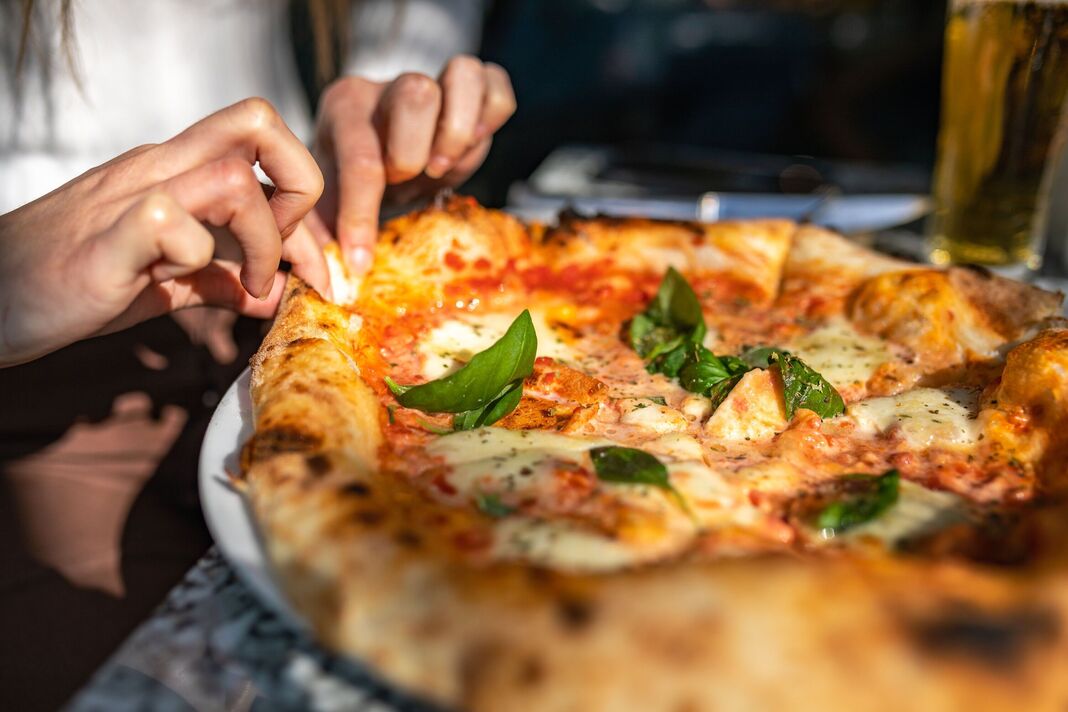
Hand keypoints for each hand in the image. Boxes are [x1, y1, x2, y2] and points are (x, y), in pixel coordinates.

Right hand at [0, 98, 326, 366]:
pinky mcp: (106, 239)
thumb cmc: (75, 283)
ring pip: (234, 177)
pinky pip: (170, 222)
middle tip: (288, 254)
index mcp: (176, 171)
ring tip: (248, 283)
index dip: (303, 193)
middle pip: (259, 122)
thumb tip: (278, 292)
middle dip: (303, 186)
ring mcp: (132, 198)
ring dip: (263, 238)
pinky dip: (195, 257)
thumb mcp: (164, 283)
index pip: (263, 138)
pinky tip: (178, 280)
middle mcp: (159, 169)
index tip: (302, 262)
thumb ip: (220, 282)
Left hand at [314, 55, 515, 270]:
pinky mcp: (470, 86)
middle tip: (411, 183)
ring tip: (444, 166)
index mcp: (344, 109)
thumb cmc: (350, 186)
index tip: (362, 262)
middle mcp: (387, 86)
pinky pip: (495, 83)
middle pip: (416, 94)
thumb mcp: (323, 208)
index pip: (359, 158)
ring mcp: (433, 80)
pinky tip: (472, 147)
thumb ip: (316, 237)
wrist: (380, 158)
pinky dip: (492, 116)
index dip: (362, 216)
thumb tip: (328, 283)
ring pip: (463, 74)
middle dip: (416, 152)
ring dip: (461, 131)